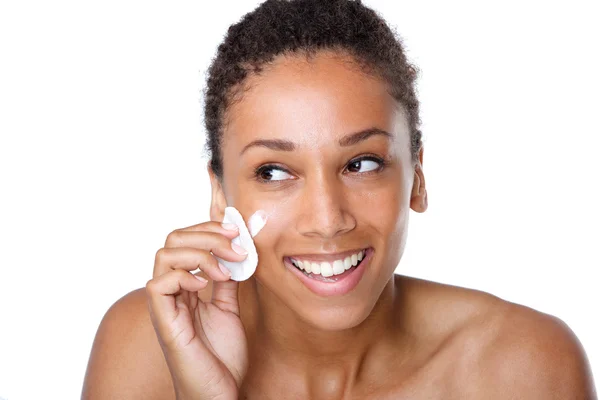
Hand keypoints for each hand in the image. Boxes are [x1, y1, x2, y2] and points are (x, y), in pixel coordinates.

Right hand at [146, 222, 248, 399]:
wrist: (218, 393)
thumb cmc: (221, 357)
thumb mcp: (230, 308)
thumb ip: (228, 281)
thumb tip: (238, 251)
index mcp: (185, 285)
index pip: (186, 240)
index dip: (210, 229)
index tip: (237, 231)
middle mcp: (171, 290)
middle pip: (174, 239)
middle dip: (208, 234)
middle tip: (236, 244)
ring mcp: (165, 305)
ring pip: (164, 254)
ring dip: (201, 253)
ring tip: (225, 270)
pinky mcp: (164, 321)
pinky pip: (159, 283)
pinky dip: (185, 275)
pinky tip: (208, 285)